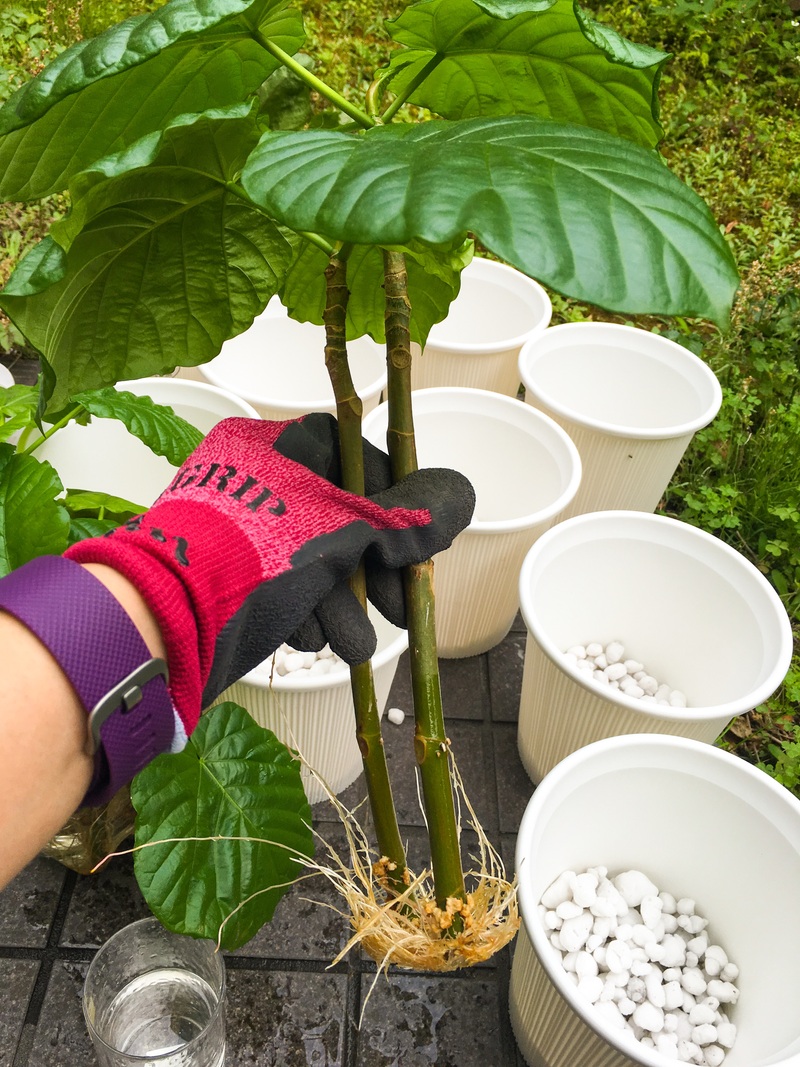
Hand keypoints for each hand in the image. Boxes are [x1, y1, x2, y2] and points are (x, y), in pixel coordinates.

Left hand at [65, 414, 474, 736]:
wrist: (165, 615)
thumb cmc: (256, 555)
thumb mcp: (347, 531)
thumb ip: (409, 516)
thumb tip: (463, 494)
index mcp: (286, 445)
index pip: (366, 464)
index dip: (402, 512)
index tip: (421, 551)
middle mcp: (263, 478)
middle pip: (345, 519)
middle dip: (375, 573)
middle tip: (401, 609)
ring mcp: (242, 525)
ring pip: (315, 558)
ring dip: (344, 603)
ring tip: (353, 645)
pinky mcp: (229, 570)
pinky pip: (283, 583)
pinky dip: (306, 610)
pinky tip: (314, 637)